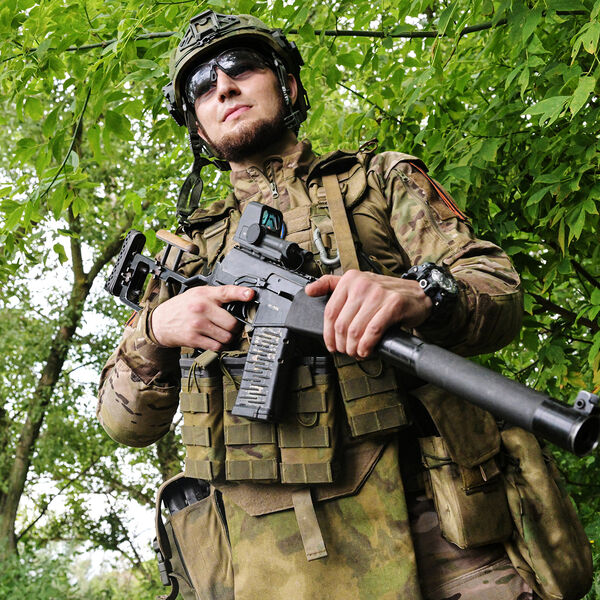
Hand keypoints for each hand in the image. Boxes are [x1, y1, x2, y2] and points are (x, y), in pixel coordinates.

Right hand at [151, 285, 253, 350]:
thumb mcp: (198, 293)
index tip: (250, 294)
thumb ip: (217, 295)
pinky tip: (215, 341)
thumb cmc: (183, 306)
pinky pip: (217, 347)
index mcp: (205, 295)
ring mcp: (198, 325)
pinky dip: (219, 346)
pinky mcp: (194, 339)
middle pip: (232, 323)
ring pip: (226, 337)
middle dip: (235, 327)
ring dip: (228, 338)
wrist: (160, 321)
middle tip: (231, 326)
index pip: (226, 292)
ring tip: (222, 333)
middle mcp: (202, 308)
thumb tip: (241, 299)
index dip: (240, 293)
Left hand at [304, 270, 431, 358]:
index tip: (332, 345)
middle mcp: (362, 284)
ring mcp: (378, 293)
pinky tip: (367, 350)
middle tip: (347, 351)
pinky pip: (373, 331)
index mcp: (350, 279)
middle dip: (342, 344)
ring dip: (354, 348)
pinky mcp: (393, 304)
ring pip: (356, 330)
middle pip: (341, 324)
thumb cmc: (386, 293)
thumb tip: (309, 291)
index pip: (330, 312)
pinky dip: (367, 345)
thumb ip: (331, 285)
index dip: (328, 334)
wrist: (418, 294)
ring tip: (357, 352)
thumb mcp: (357, 283)